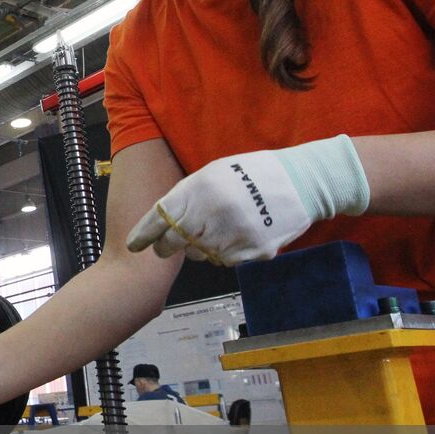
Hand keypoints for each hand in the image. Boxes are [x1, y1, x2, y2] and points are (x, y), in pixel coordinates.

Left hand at [126, 135, 368, 265]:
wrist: (301, 182)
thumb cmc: (250, 173)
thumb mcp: (213, 172)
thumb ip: (187, 194)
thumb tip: (163, 219)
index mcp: (201, 188)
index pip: (162, 217)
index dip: (144, 234)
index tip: (133, 245)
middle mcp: (215, 213)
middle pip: (176, 243)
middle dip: (166, 247)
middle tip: (164, 247)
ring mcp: (235, 235)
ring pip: (200, 255)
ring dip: (197, 248)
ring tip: (210, 231)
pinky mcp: (254, 251)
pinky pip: (225, 260)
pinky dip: (222, 253)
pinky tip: (232, 236)